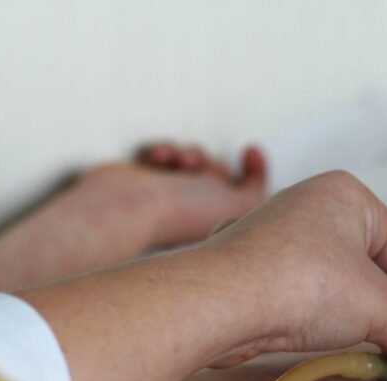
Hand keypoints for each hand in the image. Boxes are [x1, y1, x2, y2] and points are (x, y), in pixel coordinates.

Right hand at [84, 144, 268, 247]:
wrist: (130, 208)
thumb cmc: (185, 209)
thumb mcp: (240, 204)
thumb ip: (256, 188)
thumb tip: (254, 159)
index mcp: (217, 225)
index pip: (243, 198)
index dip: (253, 173)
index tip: (251, 150)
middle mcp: (194, 214)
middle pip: (218, 176)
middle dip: (213, 163)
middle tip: (200, 168)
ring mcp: (168, 199)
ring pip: (192, 161)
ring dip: (191, 154)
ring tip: (180, 161)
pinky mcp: (145, 183)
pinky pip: (165, 155)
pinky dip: (165, 151)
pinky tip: (158, 158)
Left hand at [198, 171, 386, 372]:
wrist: (217, 302)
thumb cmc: (301, 284)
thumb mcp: (377, 309)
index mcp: (348, 195)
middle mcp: (311, 204)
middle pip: (371, 266)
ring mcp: (277, 235)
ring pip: (334, 281)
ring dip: (354, 317)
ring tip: (366, 349)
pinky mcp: (253, 268)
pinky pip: (300, 293)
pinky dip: (317, 318)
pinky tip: (319, 341)